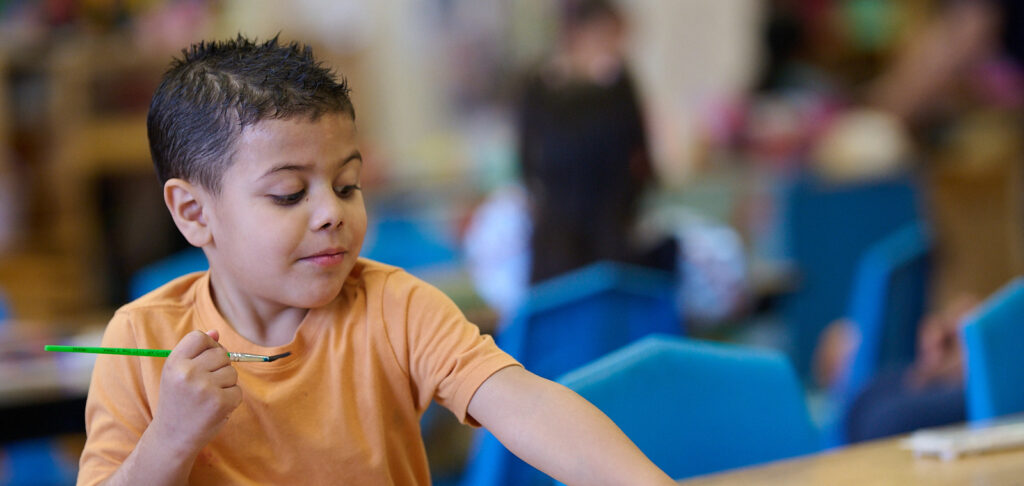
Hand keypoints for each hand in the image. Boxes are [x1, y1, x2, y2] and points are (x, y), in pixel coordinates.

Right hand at [151, 330, 241, 453]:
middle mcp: (188, 373)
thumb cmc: (178, 401)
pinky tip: (215, 408)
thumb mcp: (177, 374)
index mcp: (174, 363)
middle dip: (219, 367)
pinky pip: (238, 390)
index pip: (199, 337)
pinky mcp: (220, 402)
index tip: (205, 359)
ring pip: (232, 372)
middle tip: (205, 385)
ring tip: (208, 397)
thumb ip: (196, 351)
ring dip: (225, 384)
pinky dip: (231, 399)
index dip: (208, 346)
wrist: (172, 437)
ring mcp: (205, 388)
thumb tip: (216, 332)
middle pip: (221, 353)